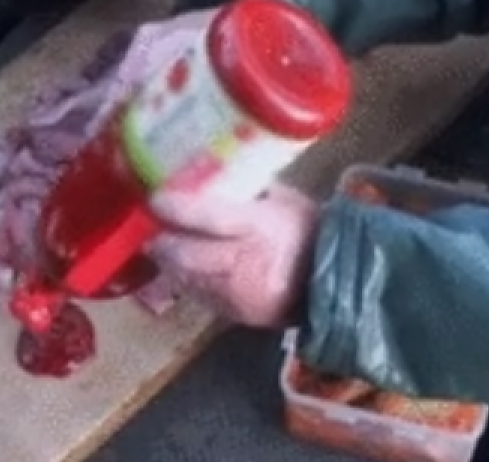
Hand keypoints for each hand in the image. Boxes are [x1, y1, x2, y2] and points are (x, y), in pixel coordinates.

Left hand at [146, 183, 320, 326]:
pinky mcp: (235, 313)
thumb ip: (246, 189)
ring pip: (187, 277)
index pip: (208, 217)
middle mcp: (245, 262)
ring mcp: (238, 293)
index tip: (153, 198)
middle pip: (186, 253)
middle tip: (151, 227)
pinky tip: (187, 269)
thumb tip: (208, 175)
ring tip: (164, 246)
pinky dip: (189, 280)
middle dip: (163, 240)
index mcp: (260, 226)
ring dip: (171, 262)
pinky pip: (200, 294)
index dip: (175, 208)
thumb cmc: (308, 232)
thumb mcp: (282, 200)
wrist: (336, 282)